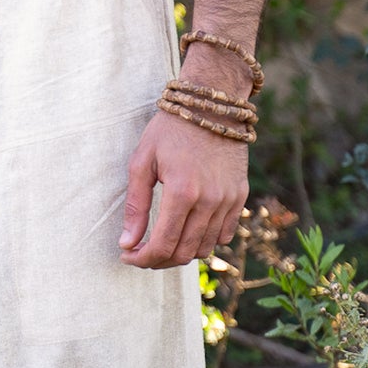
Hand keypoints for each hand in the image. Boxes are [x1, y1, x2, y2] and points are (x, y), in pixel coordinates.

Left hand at [119, 107, 246, 268]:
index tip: (127, 255)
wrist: (210, 107)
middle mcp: (210, 201)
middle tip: (140, 253)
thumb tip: (127, 243)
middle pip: (184, 253)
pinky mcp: (240, 197)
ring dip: (180, 253)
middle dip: (158, 260)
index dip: (142, 258)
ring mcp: (229, 200)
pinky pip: (224, 235)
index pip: (163, 244)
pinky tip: (186, 231)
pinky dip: (204, 241)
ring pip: (204, 248)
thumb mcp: (142, 162)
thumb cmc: (170, 130)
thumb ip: (135, 206)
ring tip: (161, 243)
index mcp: (182, 192)